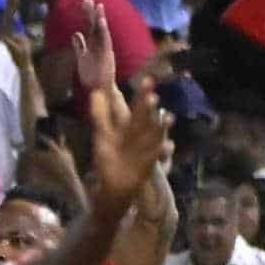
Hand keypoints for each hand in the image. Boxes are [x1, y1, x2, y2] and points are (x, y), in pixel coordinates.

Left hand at [83, 73, 169, 208]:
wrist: (114, 184)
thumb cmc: (110, 157)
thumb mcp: (102, 135)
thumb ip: (100, 115)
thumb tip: (95, 91)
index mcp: (129, 125)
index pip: (138, 106)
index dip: (143, 93)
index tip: (148, 79)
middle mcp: (141, 133)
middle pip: (146, 117)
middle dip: (149, 107)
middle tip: (152, 96)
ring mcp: (148, 146)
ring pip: (157, 133)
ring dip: (162, 126)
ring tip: (168, 117)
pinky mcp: (151, 162)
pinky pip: (160, 156)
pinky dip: (164, 152)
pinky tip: (169, 146)